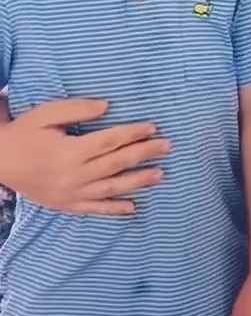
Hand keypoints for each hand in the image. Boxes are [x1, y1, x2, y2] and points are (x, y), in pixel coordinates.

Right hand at [0, 100, 169, 215]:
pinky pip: (95, 209)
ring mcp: (71, 193)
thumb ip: (78, 109)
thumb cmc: (25, 133)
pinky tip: (133, 208)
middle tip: (167, 146)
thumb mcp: (47, 114)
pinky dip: (114, 209)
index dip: (133, 133)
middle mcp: (74, 175)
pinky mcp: (67, 205)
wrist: (0, 161)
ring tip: (160, 174)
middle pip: (116, 164)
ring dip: (138, 182)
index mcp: (70, 151)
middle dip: (144, 154)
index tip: (153, 127)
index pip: (110, 141)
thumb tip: (108, 107)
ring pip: (111, 188)